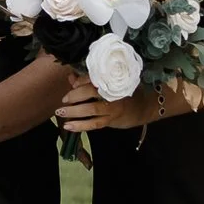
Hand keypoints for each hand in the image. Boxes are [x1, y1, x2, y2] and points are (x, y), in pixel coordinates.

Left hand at [55, 73, 171, 132]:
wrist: (144, 106)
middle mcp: (112, 93)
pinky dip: (80, 126)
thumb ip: (88, 80)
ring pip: (91, 110)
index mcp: (111, 80)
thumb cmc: (123, 91)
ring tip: (60, 112)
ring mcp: (112, 108)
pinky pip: (94, 124)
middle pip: (91, 92)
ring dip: (74, 111)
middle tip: (64, 99)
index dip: (81, 80)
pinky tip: (68, 126)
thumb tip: (71, 77)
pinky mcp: (111, 120)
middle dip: (75, 95)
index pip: (93, 78)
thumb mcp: (109, 83)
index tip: (73, 83)